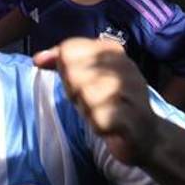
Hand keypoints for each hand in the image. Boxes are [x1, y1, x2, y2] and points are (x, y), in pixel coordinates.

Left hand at [34, 37, 158, 166]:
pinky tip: (110, 126)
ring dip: (87, 110)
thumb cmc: (112, 101)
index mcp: (112, 50)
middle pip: (73, 71)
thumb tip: (37, 59)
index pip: (68, 49)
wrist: (147, 135)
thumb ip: (63, 63)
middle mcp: (124, 65)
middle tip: (92, 100)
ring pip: (84, 94)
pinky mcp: (132, 117)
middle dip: (75, 92)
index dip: (64, 69)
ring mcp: (131, 90)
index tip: (80, 82)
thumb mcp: (86, 76)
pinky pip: (98, 119)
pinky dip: (98, 126)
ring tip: (103, 111)